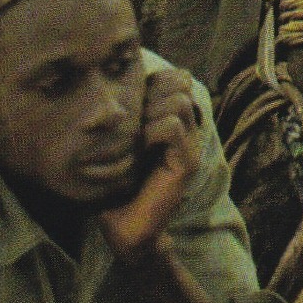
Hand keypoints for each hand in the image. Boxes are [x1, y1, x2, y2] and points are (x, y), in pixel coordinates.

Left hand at [97, 67, 200, 262]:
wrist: (124, 227)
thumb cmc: (114, 182)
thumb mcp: (119, 139)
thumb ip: (127, 111)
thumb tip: (112, 79)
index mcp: (174, 120)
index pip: (176, 75)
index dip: (152, 81)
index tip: (131, 104)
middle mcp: (189, 129)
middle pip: (180, 81)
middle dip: (152, 92)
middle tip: (134, 119)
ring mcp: (191, 146)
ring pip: (179, 100)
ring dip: (151, 111)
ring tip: (137, 133)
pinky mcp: (187, 163)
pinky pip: (173, 127)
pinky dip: (152, 130)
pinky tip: (141, 146)